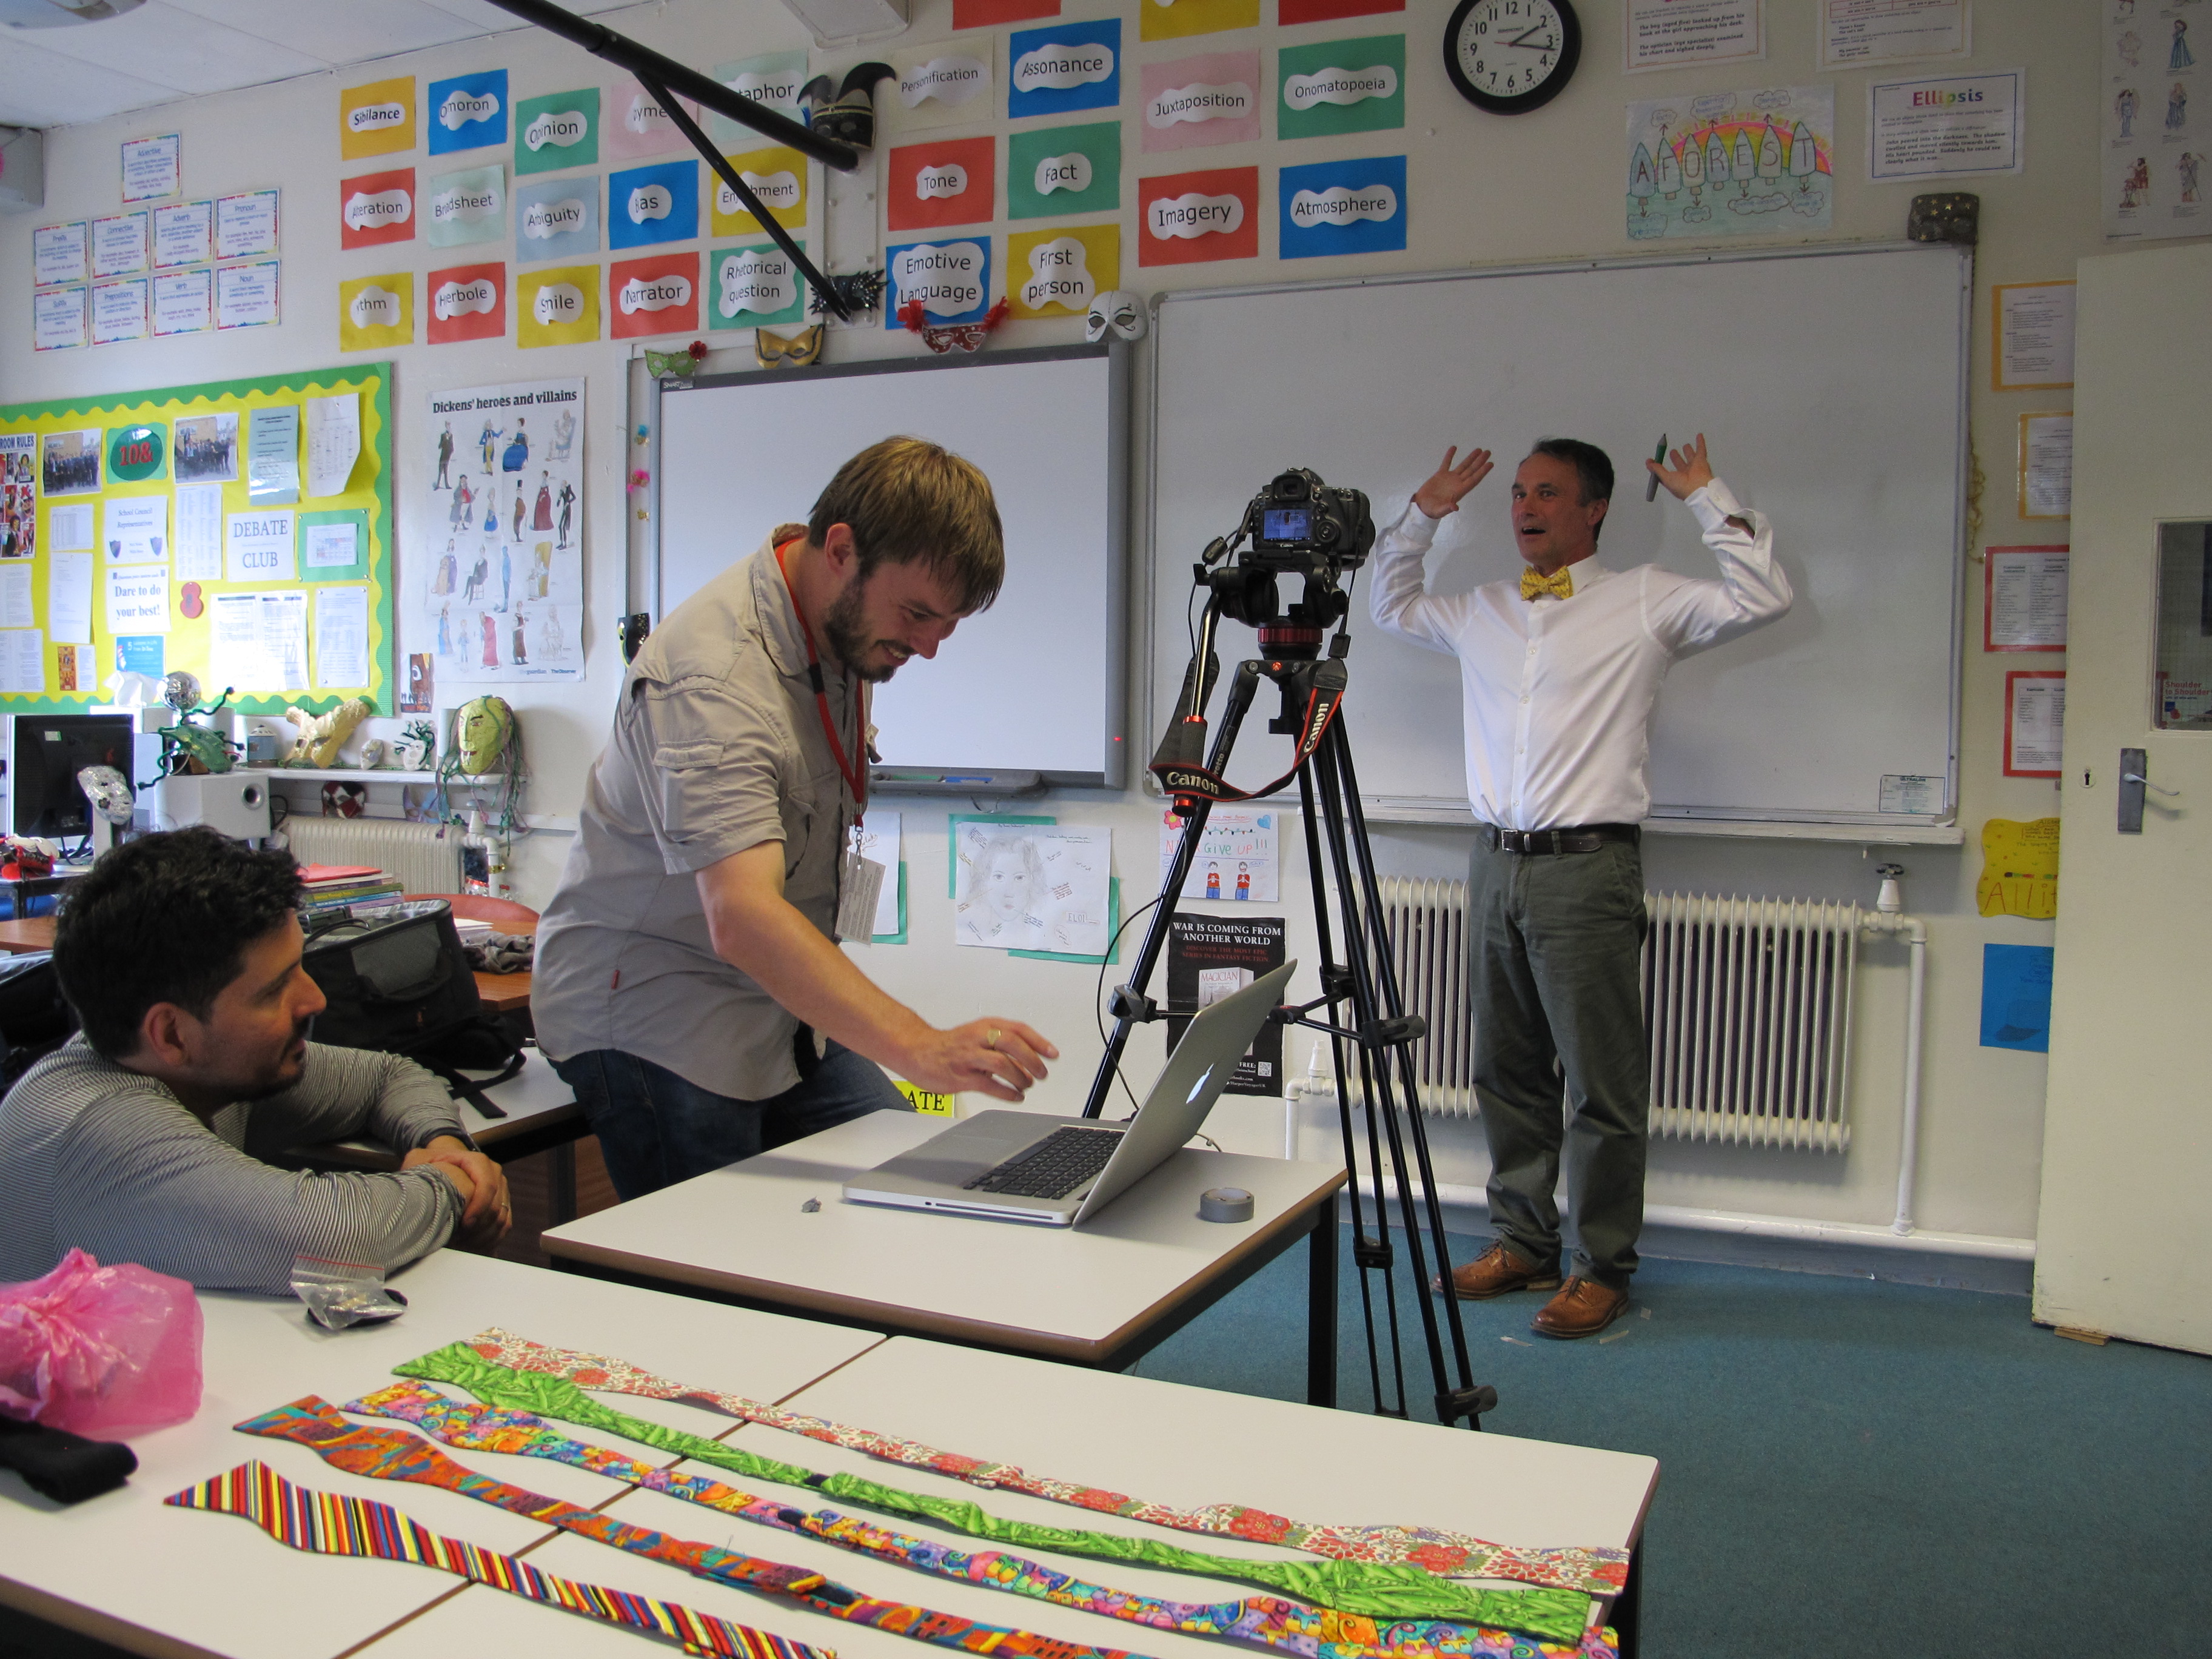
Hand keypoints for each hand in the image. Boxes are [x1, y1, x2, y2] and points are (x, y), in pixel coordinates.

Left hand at [406, 1136, 511, 1246]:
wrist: (442, 1167)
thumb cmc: (430, 1166)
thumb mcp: (420, 1161)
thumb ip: (418, 1165)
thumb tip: (416, 1184)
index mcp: (477, 1162)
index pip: (488, 1185)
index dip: (479, 1207)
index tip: (464, 1224)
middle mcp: (494, 1174)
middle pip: (496, 1206)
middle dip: (477, 1228)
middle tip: (457, 1240)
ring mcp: (501, 1190)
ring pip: (501, 1219)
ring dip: (482, 1237)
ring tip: (460, 1246)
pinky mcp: (502, 1205)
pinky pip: (503, 1227)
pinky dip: (490, 1241)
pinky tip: (471, 1247)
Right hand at [902, 1020, 1058, 1102]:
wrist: (916, 1050)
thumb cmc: (951, 1045)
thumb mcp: (978, 1034)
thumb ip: (1002, 1042)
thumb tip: (1031, 1058)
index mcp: (985, 1025)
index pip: (1018, 1029)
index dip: (1039, 1042)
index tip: (1053, 1054)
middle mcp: (977, 1038)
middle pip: (1012, 1043)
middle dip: (1032, 1060)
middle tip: (1041, 1073)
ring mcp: (968, 1057)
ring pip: (1002, 1064)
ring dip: (1020, 1077)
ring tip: (1026, 1085)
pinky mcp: (960, 1076)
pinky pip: (989, 1085)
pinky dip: (1007, 1092)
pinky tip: (1015, 1096)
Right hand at [1411, 446, 1493, 519]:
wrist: (1422, 507)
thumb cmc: (1432, 510)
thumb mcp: (1440, 511)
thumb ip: (1447, 508)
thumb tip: (1455, 507)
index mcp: (1459, 491)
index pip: (1473, 479)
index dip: (1482, 472)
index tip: (1490, 464)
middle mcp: (1457, 483)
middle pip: (1471, 470)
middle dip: (1480, 461)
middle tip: (1488, 452)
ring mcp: (1449, 478)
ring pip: (1463, 466)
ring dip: (1470, 458)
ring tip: (1478, 449)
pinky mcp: (1440, 475)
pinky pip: (1446, 463)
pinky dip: (1450, 456)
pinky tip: (1454, 447)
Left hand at [1645, 432, 1717, 500]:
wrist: (1698, 488)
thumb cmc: (1681, 486)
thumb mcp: (1666, 478)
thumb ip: (1657, 470)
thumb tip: (1648, 463)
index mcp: (1676, 479)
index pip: (1666, 472)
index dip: (1659, 466)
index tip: (1652, 460)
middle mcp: (1685, 473)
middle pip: (1680, 463)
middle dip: (1676, 458)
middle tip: (1672, 451)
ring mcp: (1694, 467)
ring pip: (1691, 456)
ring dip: (1688, 451)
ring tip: (1686, 446)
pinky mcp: (1701, 460)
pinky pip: (1701, 449)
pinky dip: (1701, 442)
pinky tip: (1699, 436)